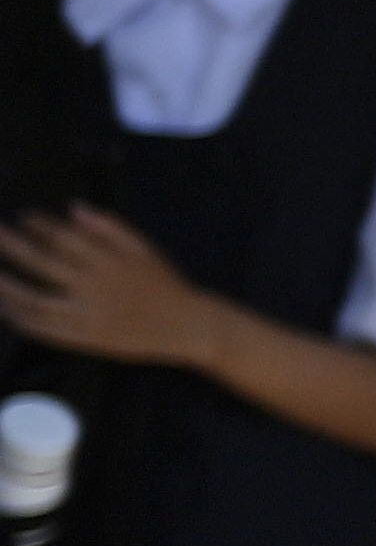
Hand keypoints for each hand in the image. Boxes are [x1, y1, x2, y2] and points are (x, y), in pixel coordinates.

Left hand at [0, 206, 225, 368]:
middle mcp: (94, 286)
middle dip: (14, 247)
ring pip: (36, 300)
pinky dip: (23, 319)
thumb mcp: (145, 249)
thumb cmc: (166, 285)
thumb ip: (110, 227)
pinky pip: (47, 329)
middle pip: (43, 264)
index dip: (42, 227)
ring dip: (8, 287)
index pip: (66, 238)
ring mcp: (88, 314)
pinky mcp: (86, 338)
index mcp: (109, 261)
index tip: (23, 217)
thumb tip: (74, 207)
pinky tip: (7, 309)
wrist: (188, 327)